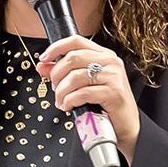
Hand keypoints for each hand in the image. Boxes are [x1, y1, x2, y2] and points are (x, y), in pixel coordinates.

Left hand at [35, 36, 139, 164]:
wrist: (125, 125)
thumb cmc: (105, 104)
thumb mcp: (83, 84)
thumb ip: (63, 72)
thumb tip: (42, 66)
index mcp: (103, 55)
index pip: (76, 41)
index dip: (56, 47)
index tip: (43, 59)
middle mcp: (110, 62)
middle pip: (73, 58)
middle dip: (57, 74)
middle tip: (55, 88)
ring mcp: (114, 76)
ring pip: (75, 76)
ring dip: (62, 91)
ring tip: (61, 101)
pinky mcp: (114, 93)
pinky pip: (83, 93)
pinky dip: (70, 100)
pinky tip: (68, 106)